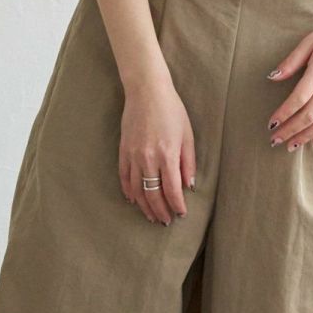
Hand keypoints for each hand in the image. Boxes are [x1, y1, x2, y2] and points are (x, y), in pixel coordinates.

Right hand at [119, 75, 196, 224]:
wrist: (146, 91)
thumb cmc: (171, 110)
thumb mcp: (187, 135)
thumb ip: (188, 163)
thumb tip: (189, 186)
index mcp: (167, 155)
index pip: (172, 190)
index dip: (177, 205)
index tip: (181, 214)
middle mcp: (148, 158)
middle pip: (153, 194)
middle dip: (161, 211)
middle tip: (166, 221)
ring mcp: (133, 155)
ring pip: (137, 190)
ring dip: (145, 206)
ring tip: (151, 216)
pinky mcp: (123, 151)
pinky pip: (124, 177)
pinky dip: (129, 191)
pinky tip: (134, 200)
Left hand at [265, 13, 312, 149]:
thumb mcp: (308, 42)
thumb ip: (290, 62)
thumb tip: (272, 77)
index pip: (299, 99)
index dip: (284, 114)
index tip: (271, 124)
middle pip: (310, 114)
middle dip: (291, 130)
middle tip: (276, 140)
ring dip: (306, 136)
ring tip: (292, 146)